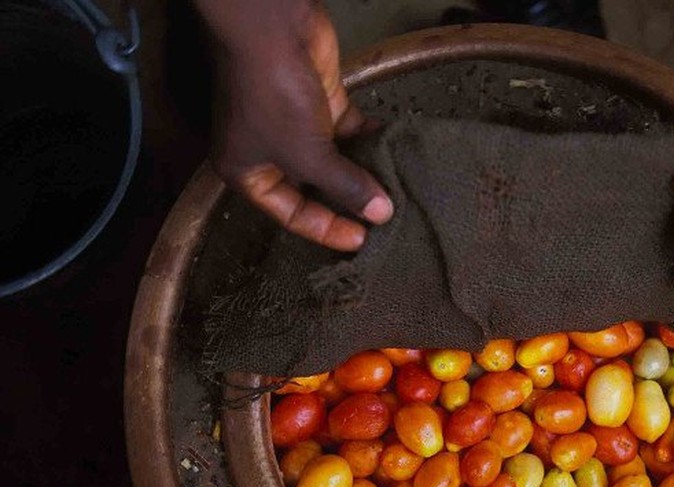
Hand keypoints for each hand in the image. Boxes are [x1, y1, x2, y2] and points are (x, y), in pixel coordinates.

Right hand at [194, 0, 391, 249]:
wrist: (272, 26)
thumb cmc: (274, 98)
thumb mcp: (307, 155)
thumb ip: (344, 187)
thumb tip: (381, 214)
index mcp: (247, 173)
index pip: (290, 214)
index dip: (325, 230)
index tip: (361, 240)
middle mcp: (269, 153)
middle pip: (313, 190)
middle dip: (346, 203)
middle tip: (381, 221)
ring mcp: (295, 126)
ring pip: (334, 161)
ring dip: (361, 174)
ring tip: (393, 194)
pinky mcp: (320, 101)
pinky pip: (348, 132)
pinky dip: (368, 142)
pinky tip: (392, 157)